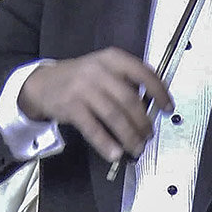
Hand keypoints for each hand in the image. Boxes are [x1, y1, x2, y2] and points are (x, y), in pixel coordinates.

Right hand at [17, 47, 172, 162]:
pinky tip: (115, 152)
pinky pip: (93, 128)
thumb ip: (126, 82)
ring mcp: (84, 88)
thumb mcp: (104, 70)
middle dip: (143, 122)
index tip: (168, 107)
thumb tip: (152, 107)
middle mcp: (99, 71)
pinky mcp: (71, 107)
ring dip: (129, 135)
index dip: (159, 92)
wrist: (44, 83)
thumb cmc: (81, 78)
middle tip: (149, 135)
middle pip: (129, 99)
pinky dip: (106, 143)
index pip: (143, 73)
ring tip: (136, 147)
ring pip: (114, 116)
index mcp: (113, 59)